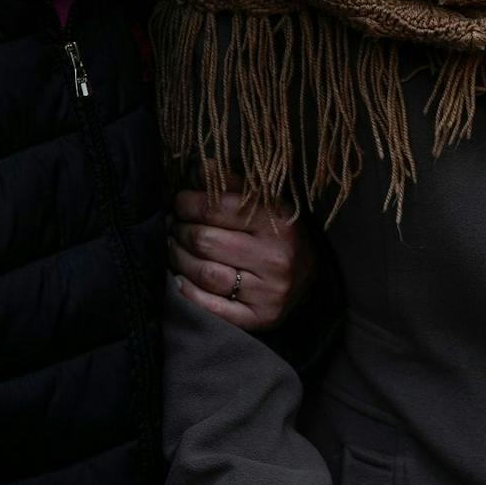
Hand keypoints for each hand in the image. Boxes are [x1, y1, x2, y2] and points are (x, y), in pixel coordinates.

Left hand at [171, 188, 313, 331]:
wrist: (312, 278)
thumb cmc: (279, 234)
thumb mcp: (265, 202)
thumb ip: (231, 183)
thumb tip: (197, 166)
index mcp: (278, 221)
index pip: (216, 206)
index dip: (187, 202)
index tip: (179, 201)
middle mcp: (275, 257)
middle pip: (205, 240)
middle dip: (180, 230)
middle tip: (173, 224)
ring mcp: (268, 292)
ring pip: (204, 273)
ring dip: (177, 258)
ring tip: (173, 247)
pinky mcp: (259, 318)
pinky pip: (210, 306)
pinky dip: (188, 291)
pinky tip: (180, 278)